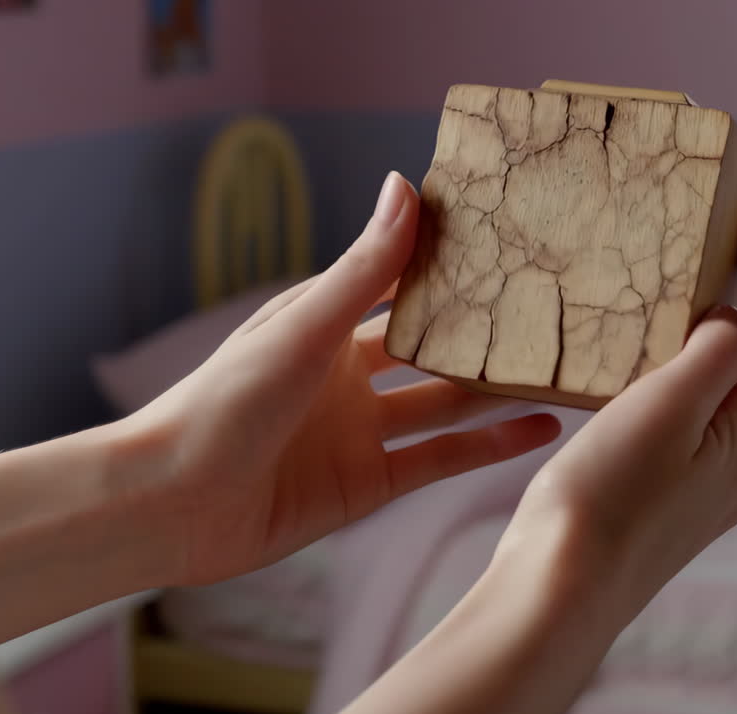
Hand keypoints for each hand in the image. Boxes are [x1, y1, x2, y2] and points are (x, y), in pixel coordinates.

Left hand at [121, 172, 561, 585]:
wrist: (171, 506)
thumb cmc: (222, 401)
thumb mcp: (303, 327)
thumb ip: (363, 268)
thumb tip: (405, 184)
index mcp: (325, 325)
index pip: (400, 283)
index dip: (449, 262)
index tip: (510, 235)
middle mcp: (348, 374)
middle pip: (432, 346)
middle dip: (485, 330)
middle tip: (555, 307)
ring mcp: (361, 430)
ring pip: (447, 402)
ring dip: (499, 388)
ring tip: (564, 369)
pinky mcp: (371, 483)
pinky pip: (442, 458)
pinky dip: (492, 445)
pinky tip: (541, 428)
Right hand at [502, 198, 736, 616]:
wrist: (560, 593)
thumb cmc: (606, 501)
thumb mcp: (665, 408)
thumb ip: (715, 353)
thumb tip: (736, 321)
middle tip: (716, 254)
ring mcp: (709, 486)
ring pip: (735, 396)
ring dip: (717, 345)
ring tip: (669, 311)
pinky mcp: (670, 500)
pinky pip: (697, 425)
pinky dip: (684, 384)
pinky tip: (637, 382)